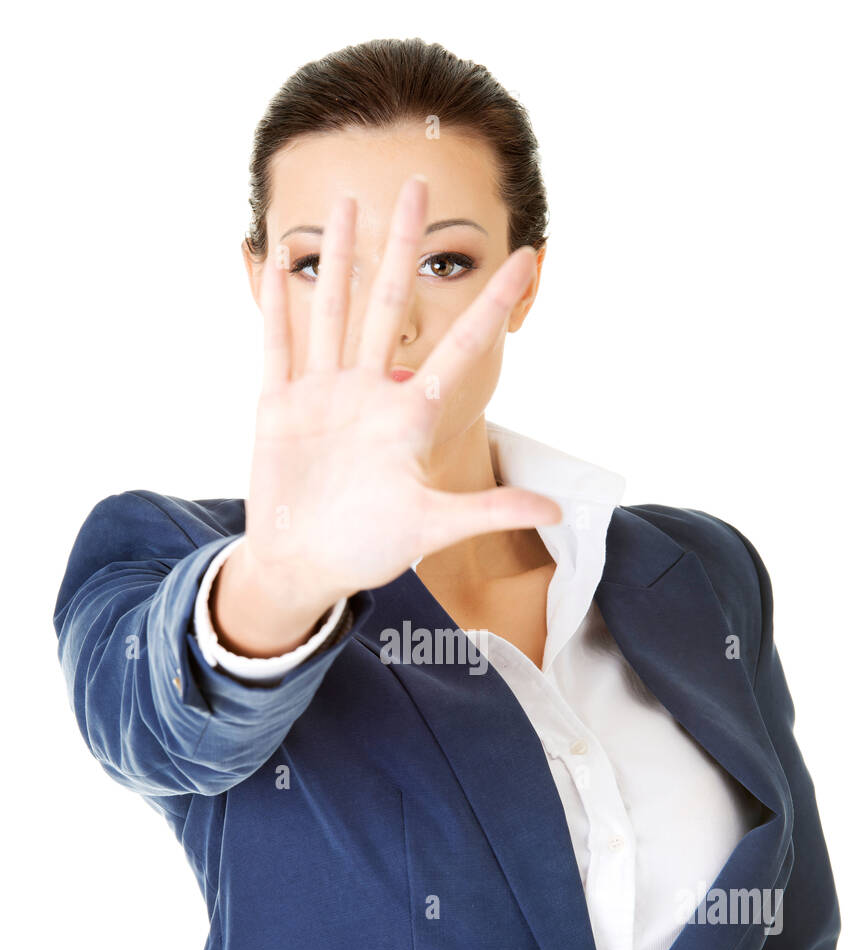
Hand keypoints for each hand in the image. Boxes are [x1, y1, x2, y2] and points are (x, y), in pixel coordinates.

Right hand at [243, 172, 561, 613]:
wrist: (305, 566)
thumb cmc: (368, 548)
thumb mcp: (431, 529)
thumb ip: (487, 514)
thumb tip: (557, 513)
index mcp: (410, 415)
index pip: (461, 347)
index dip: (492, 302)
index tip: (526, 257)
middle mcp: (369, 393)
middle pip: (389, 302)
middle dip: (404, 244)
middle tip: (418, 184)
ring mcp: (324, 395)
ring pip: (333, 309)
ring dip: (338, 256)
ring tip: (347, 201)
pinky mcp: (279, 407)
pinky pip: (277, 344)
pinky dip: (275, 304)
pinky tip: (276, 259)